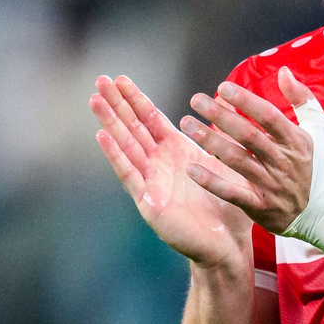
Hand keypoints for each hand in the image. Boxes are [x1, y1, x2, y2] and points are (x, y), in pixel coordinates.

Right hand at [90, 75, 254, 268]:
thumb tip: (226, 99)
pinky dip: (116, 156)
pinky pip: (130, 175)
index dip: (136, 99)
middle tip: (99, 79)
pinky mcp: (149, 202)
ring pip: (127, 146)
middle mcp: (160, 164)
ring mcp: (151, 182)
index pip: (151, 119)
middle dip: (117, 104)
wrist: (228, 245)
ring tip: (95, 101)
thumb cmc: (229, 206)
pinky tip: (102, 137)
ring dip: (111, 123)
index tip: (120, 78)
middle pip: (134, 127)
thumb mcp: (227, 163)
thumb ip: (222, 131)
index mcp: (177, 151)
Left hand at [181, 67, 316, 234]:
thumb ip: (302, 98)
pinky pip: (233, 194)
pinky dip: (212, 182)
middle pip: (248, 136)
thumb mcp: (320, 128)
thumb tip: (284, 71)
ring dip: (210, 142)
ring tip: (188, 124)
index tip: (222, 88)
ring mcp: (272, 185)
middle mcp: (283, 161)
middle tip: (196, 100)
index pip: (269, 116)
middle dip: (220, 116)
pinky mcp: (261, 207)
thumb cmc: (320, 163)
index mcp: (296, 141)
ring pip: (237, 161)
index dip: (246, 101)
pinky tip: (192, 168)